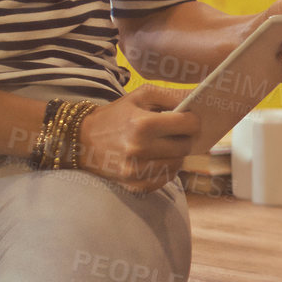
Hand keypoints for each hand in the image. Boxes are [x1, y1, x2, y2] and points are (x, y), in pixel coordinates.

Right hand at [77, 84, 200, 193]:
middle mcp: (139, 150)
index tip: (188, 118)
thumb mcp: (141, 96)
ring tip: (165, 144)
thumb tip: (199, 96)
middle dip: (185, 137)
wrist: (81, 141)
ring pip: (178, 164)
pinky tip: (157, 157)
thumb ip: (172, 95)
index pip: (189, 125)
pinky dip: (166, 168)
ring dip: (177, 154)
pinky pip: (165, 179)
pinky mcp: (134, 185)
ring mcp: (136, 171)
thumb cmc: (116, 115)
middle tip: (176, 131)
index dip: (193, 120)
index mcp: (142, 124)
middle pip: (185, 146)